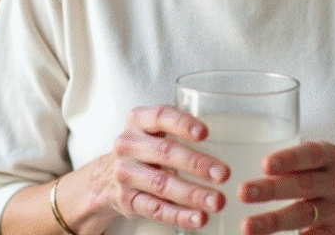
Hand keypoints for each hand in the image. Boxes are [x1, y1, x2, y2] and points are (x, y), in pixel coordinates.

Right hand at [88, 105, 230, 229]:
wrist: (107, 176)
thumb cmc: (143, 149)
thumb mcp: (153, 131)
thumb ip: (179, 130)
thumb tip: (228, 139)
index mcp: (138, 121)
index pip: (161, 116)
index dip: (183, 124)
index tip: (205, 133)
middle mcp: (129, 144)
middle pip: (165, 152)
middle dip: (197, 164)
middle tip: (223, 174)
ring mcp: (126, 173)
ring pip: (162, 184)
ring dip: (193, 194)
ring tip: (217, 201)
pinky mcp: (126, 199)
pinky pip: (155, 209)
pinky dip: (179, 215)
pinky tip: (198, 218)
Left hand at [238, 141, 334, 234]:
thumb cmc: (333, 176)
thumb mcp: (323, 161)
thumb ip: (294, 162)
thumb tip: (246, 164)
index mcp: (331, 158)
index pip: (310, 155)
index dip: (288, 159)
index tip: (265, 164)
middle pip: (303, 186)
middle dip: (271, 190)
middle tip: (243, 192)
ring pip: (303, 216)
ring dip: (273, 222)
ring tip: (248, 226)